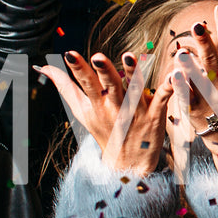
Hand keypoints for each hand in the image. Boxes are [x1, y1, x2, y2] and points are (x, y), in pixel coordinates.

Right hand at [37, 51, 173, 174]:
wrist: (129, 164)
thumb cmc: (104, 130)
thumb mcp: (81, 110)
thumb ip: (64, 85)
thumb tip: (43, 65)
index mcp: (96, 104)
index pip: (85, 83)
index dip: (77, 69)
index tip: (69, 54)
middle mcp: (114, 107)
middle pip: (108, 85)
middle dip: (103, 71)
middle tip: (97, 57)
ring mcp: (135, 111)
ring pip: (134, 89)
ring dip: (133, 72)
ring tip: (129, 56)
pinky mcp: (155, 115)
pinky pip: (163, 98)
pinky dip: (170, 87)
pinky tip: (175, 74)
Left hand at [171, 6, 217, 139]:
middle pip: (213, 60)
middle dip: (205, 43)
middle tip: (197, 26)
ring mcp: (209, 98)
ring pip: (198, 79)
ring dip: (190, 65)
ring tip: (182, 52)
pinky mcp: (194, 110)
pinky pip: (187, 96)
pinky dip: (181, 86)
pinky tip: (174, 74)